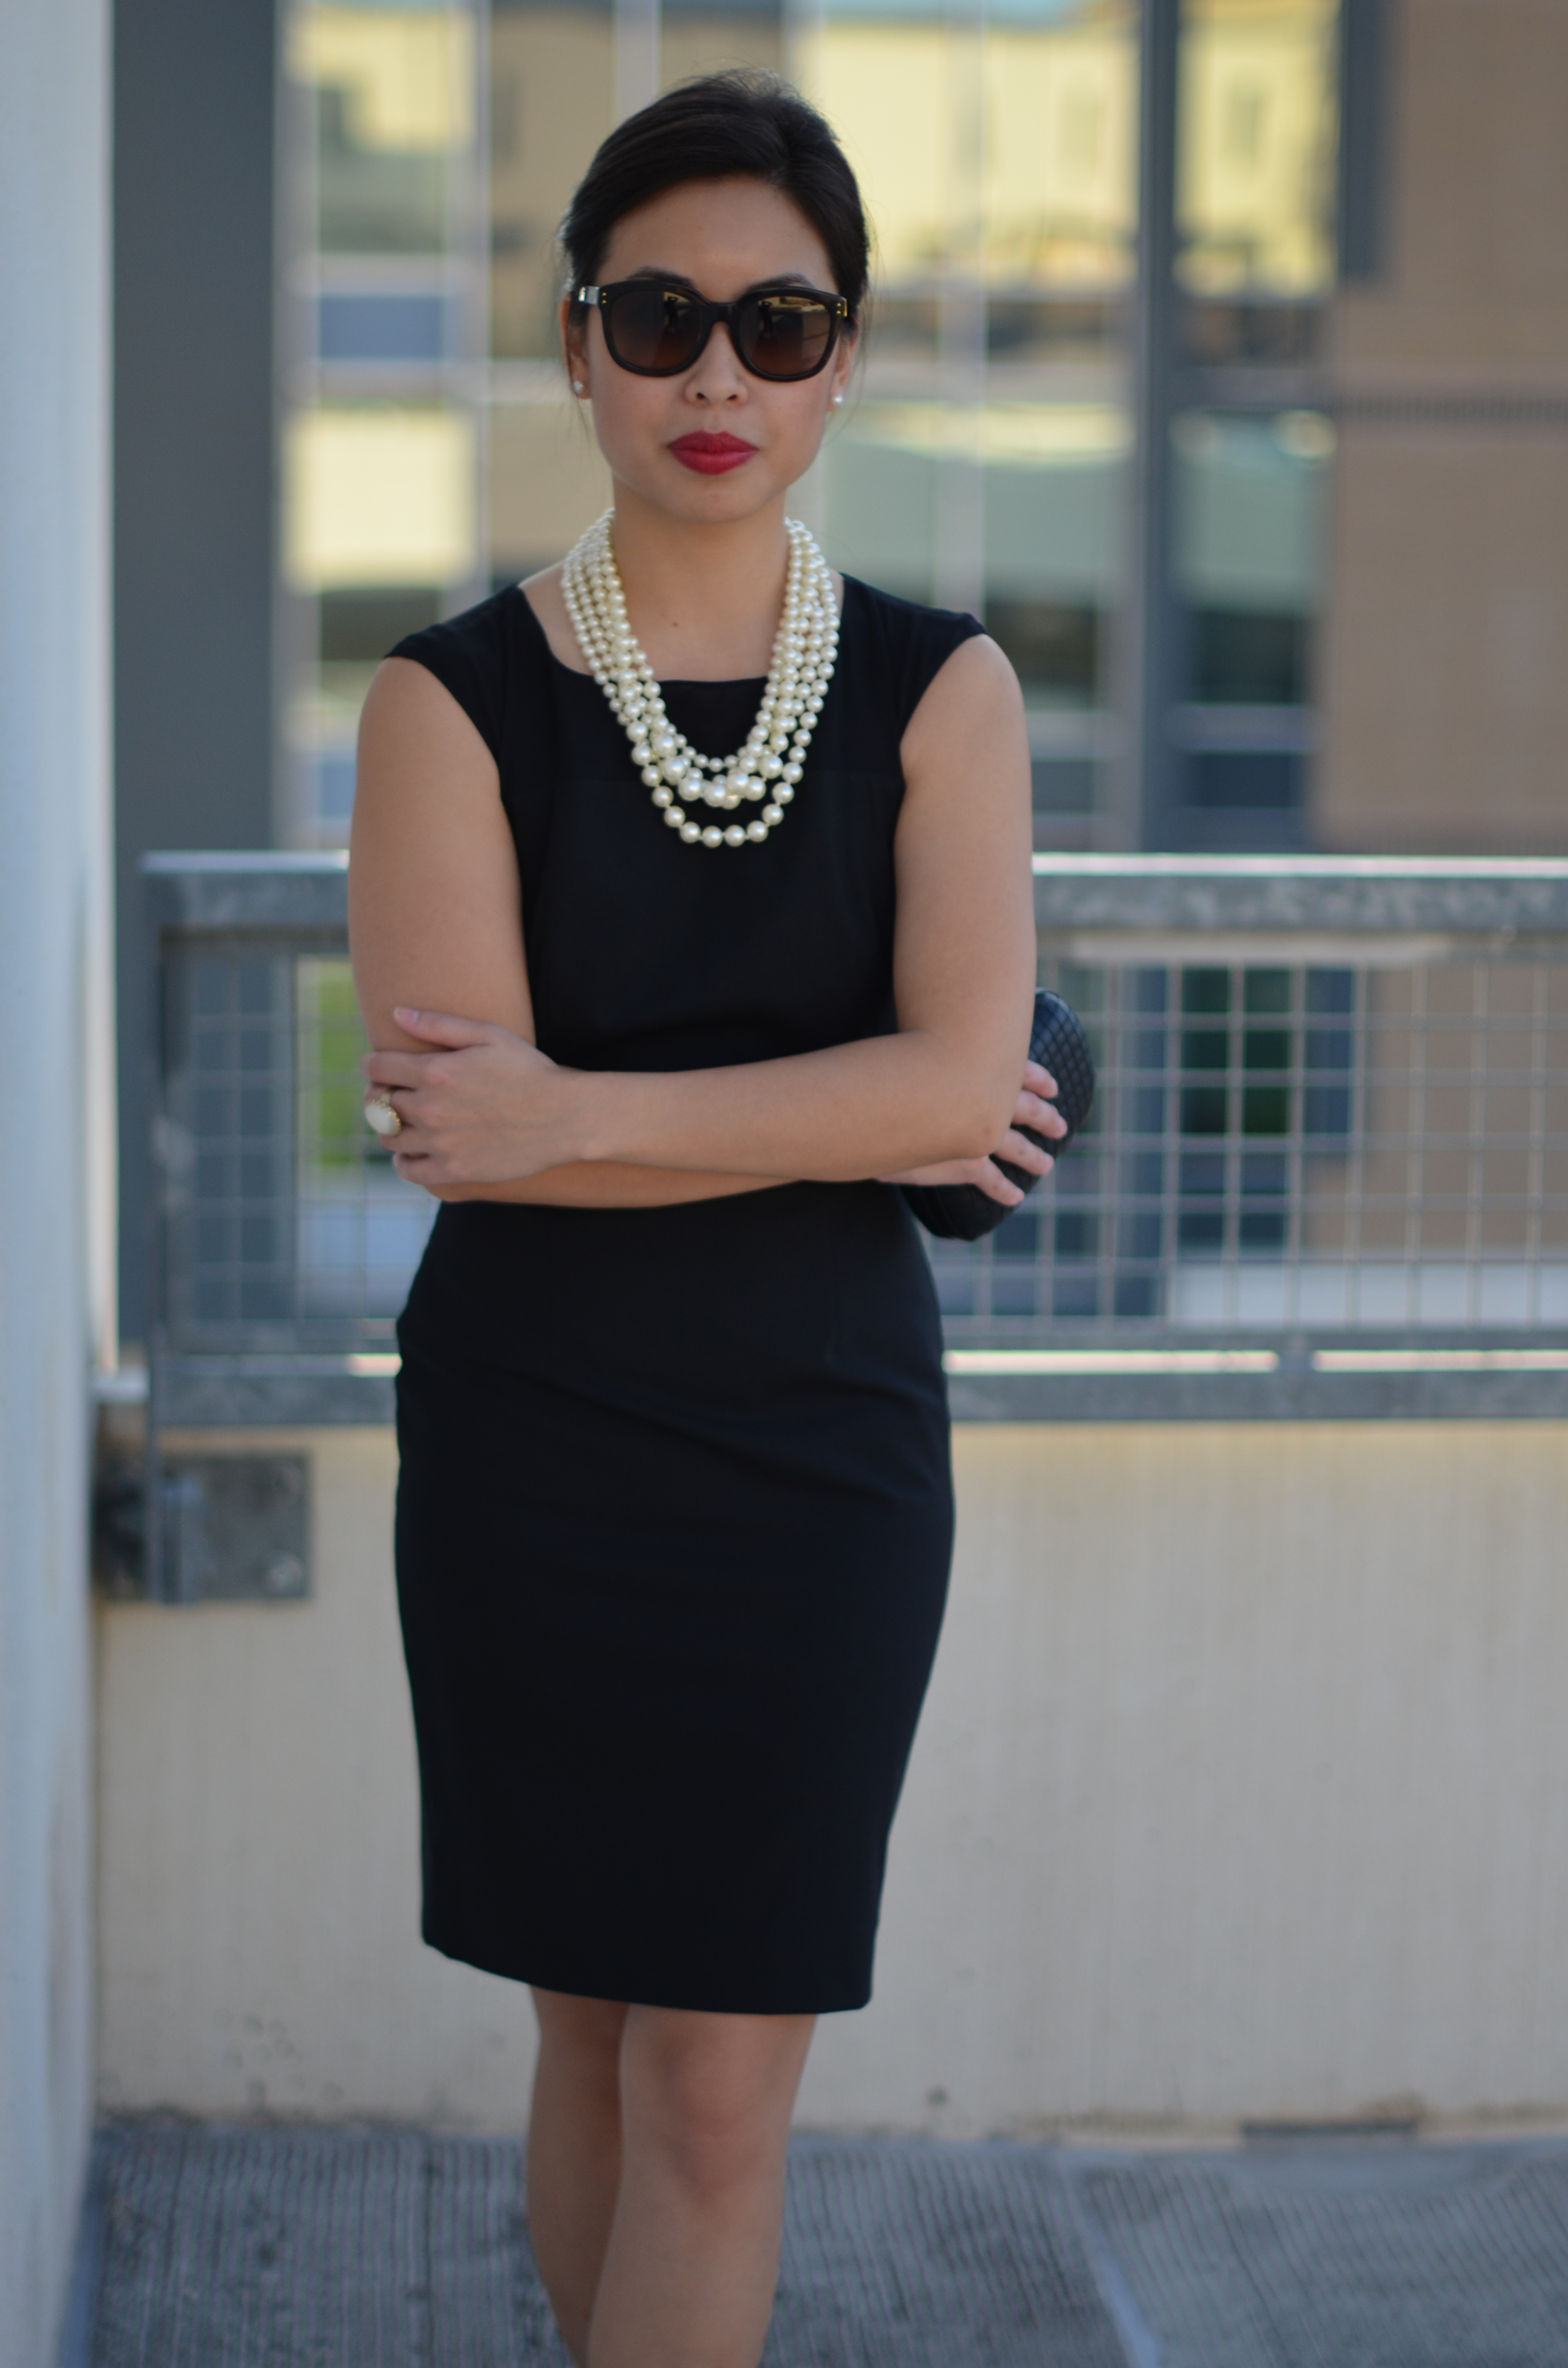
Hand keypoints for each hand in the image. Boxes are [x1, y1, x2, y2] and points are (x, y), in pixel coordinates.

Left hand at [362, 1007, 582, 1188]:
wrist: (565, 1117)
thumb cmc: (530, 1070)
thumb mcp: (489, 1034)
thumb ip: (438, 1024)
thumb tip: (395, 1012)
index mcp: (435, 1071)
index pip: (376, 1067)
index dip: (372, 1065)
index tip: (379, 1067)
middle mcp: (431, 1108)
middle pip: (379, 1102)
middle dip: (382, 1095)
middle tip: (395, 1094)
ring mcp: (441, 1143)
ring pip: (389, 1136)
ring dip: (391, 1127)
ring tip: (405, 1122)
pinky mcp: (454, 1170)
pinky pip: (408, 1170)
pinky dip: (403, 1160)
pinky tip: (412, 1152)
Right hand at [881, 1059, 1066, 1208]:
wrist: (876, 1102)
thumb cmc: (889, 1063)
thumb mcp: (917, 1043)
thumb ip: (935, 1046)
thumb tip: (941, 1030)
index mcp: (981, 1068)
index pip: (1021, 1071)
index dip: (1038, 1078)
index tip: (1052, 1087)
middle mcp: (988, 1099)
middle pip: (1027, 1108)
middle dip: (1044, 1118)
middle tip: (1060, 1126)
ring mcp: (980, 1132)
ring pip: (1017, 1146)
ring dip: (1033, 1156)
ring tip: (1045, 1165)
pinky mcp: (965, 1161)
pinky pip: (990, 1178)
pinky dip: (1003, 1188)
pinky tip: (1015, 1196)